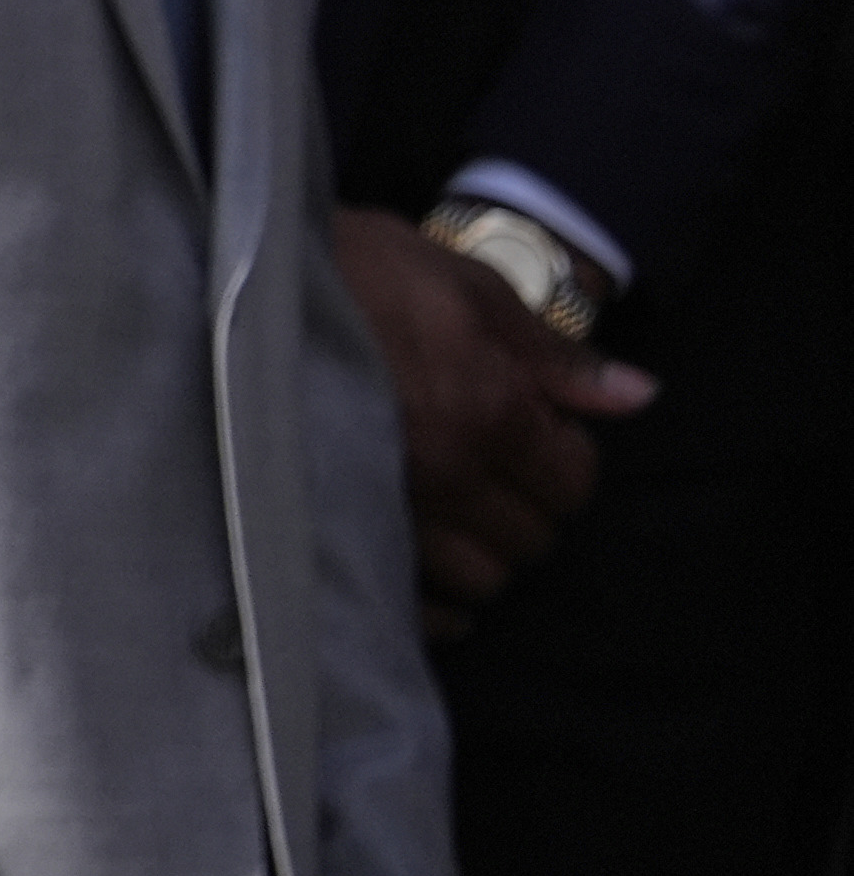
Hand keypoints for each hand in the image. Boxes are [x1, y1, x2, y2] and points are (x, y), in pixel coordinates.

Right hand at [333, 205, 653, 633]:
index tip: (534, 427)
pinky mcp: (339, 530)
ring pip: (479, 581)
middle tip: (495, 464)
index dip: (564, 456)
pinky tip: (425, 558)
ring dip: (481, 548)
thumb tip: (637, 396)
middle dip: (528, 504)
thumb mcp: (465, 285)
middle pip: (531, 541)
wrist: (238, 281)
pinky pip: (414, 606)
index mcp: (488, 411)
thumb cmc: (356, 269)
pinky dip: (434, 598)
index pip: (572, 485)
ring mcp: (391, 510)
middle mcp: (447, 475)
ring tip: (455, 505)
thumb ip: (552, 352)